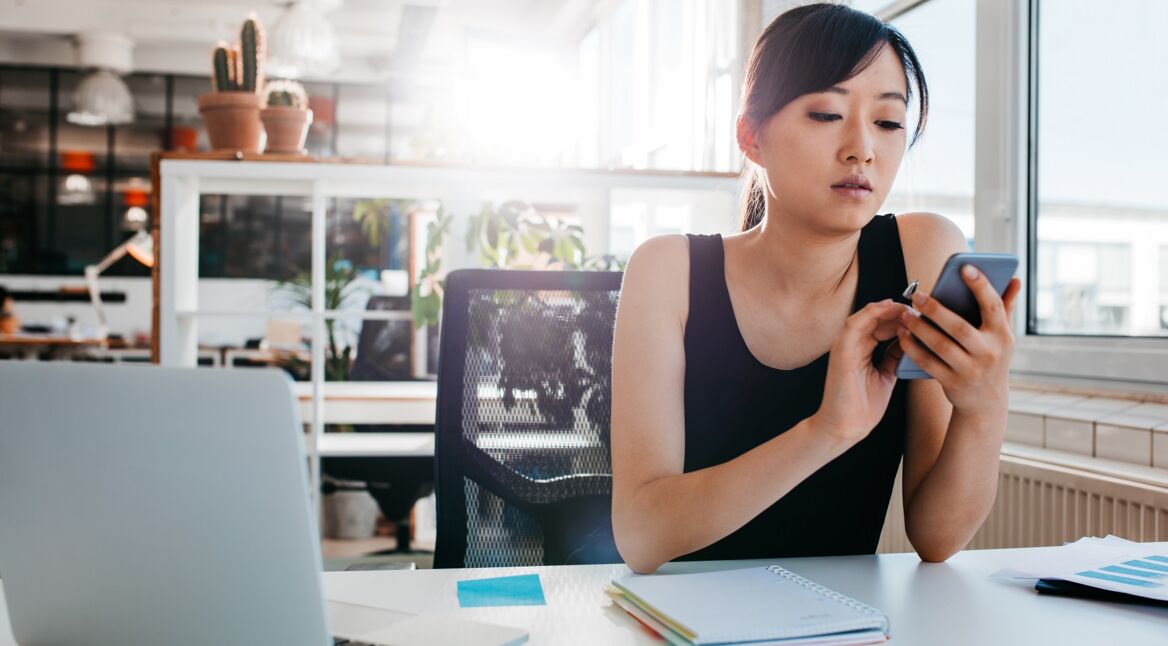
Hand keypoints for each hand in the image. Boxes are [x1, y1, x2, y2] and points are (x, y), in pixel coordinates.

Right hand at [814, 299, 911, 444]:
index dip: (901, 318)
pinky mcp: (841, 351)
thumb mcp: (886, 375)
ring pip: (866, 316)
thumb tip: (909, 340)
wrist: (846, 427)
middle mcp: (852, 344)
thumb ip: (894, 356)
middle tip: (919, 311)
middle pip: (876, 317)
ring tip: (908, 308)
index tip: (922, 318)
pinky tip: (888, 307)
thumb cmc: (863, 407)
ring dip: (888, 309)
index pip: (881, 324)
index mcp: (861, 350)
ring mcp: (845, 346)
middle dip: (898, 311)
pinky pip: (855, 324)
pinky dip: (871, 312)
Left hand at [897, 266, 1021, 415]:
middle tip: (917, 295)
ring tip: (905, 314)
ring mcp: (970, 369)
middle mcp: (989, 352)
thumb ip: (1005, 307)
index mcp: (1003, 335)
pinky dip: (913, 348)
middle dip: (936, 309)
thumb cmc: (992, 357)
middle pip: (959, 327)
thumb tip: (1015, 279)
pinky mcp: (952, 382)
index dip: (981, 286)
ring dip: (919, 328)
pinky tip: (902, 334)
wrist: (986, 401)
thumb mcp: (1003, 336)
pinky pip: (927, 362)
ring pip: (940, 345)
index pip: (993, 306)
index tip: (965, 267)